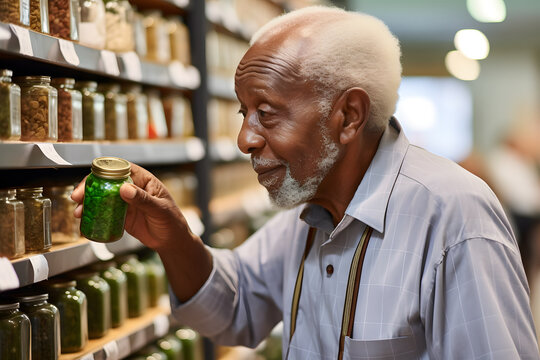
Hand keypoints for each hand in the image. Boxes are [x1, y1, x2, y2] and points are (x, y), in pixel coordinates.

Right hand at [72, 163, 189, 250]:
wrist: (172, 241)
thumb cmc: (172, 221)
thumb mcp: (160, 210)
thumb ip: (143, 200)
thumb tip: (125, 189)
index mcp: (143, 180)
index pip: (121, 169)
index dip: (104, 172)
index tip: (91, 181)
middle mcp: (132, 188)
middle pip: (106, 182)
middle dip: (89, 188)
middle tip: (77, 198)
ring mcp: (125, 202)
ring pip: (102, 197)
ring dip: (88, 203)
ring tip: (78, 213)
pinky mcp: (121, 215)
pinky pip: (104, 213)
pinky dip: (93, 216)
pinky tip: (85, 222)